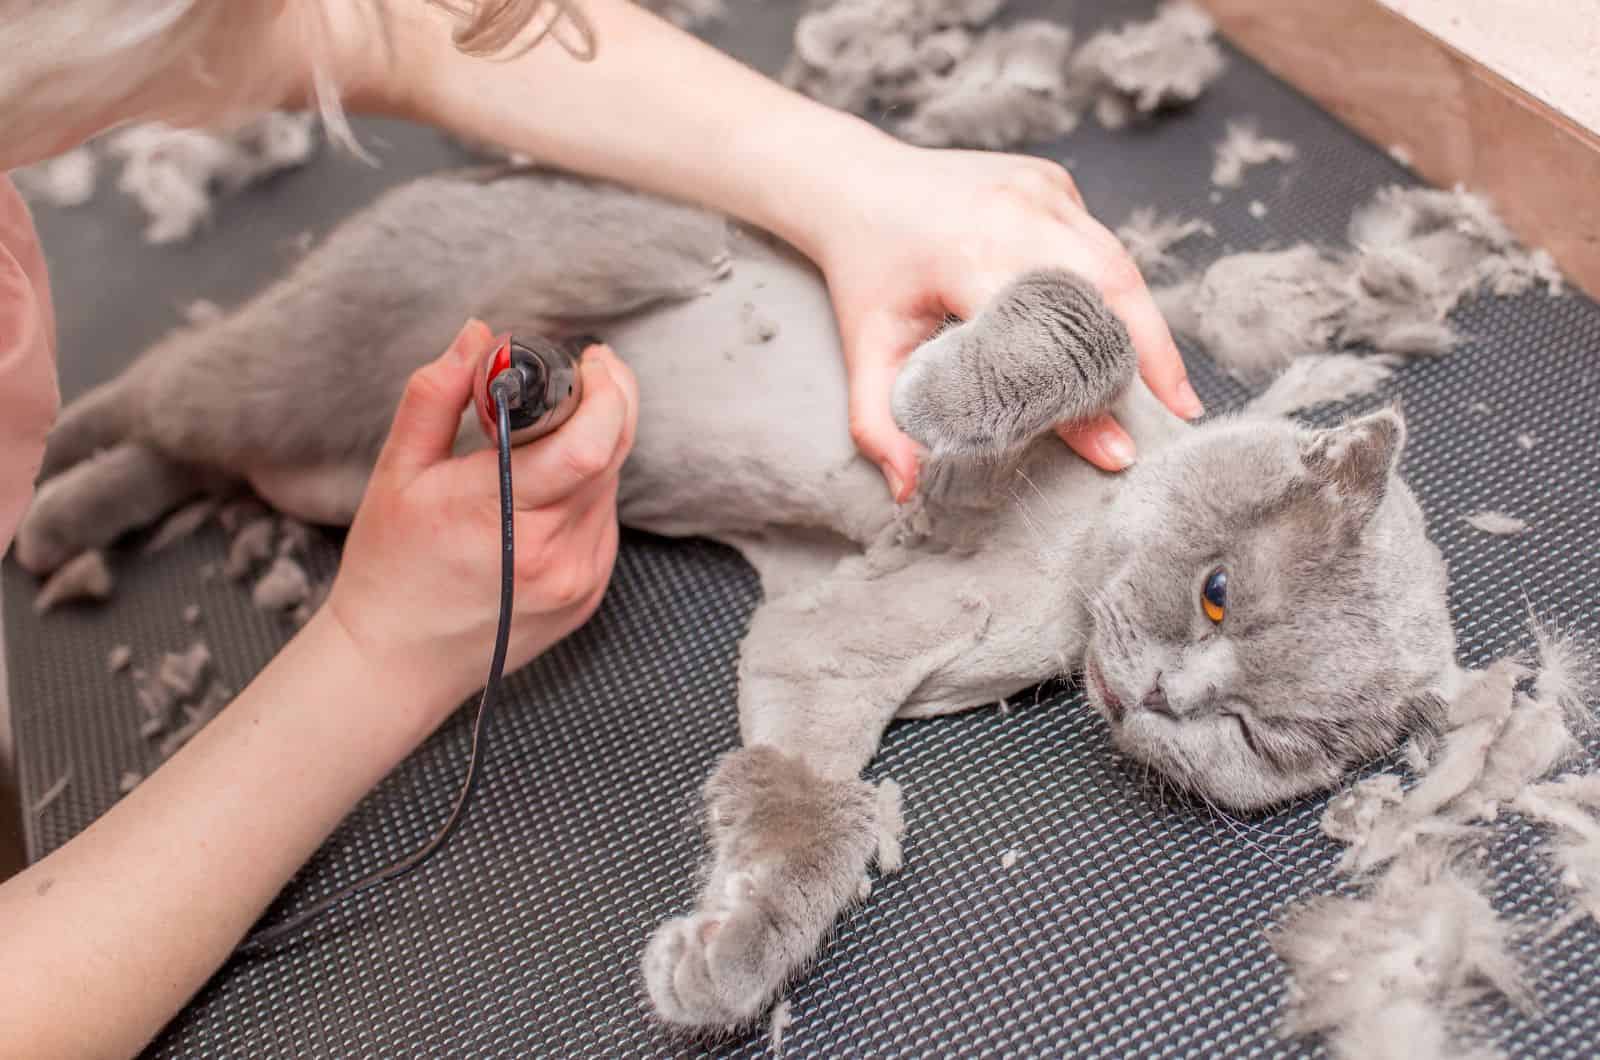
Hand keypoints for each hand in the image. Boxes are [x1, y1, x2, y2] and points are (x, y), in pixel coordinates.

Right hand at [326, 320, 636, 729]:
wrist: (396, 663)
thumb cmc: (389, 567)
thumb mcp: (397, 471)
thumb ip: (437, 395)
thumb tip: (480, 334)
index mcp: (502, 515)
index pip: (589, 442)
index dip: (605, 390)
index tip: (591, 359)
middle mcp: (553, 553)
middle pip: (613, 455)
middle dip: (608, 402)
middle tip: (585, 374)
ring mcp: (578, 578)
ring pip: (610, 485)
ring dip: (593, 447)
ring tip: (542, 439)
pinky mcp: (589, 594)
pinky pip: (603, 520)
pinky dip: (585, 490)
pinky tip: (545, 490)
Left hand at [806, 142, 1203, 500]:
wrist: (859, 184)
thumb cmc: (867, 275)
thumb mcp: (863, 350)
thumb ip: (878, 425)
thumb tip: (908, 489)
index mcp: (967, 253)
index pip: (1044, 337)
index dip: (1082, 397)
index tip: (1114, 449)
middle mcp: (1015, 212)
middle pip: (1107, 289)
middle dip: (1148, 355)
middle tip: (1178, 415)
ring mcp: (1042, 189)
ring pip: (1115, 264)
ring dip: (1145, 325)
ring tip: (1171, 387)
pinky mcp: (1054, 182)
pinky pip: (1098, 244)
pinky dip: (1116, 290)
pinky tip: (1131, 335)